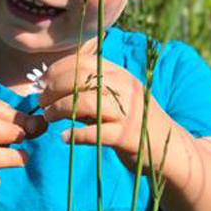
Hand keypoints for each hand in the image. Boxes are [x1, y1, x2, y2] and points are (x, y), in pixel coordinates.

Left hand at [36, 55, 176, 173]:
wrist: (169, 148)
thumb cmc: (134, 121)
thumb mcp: (116, 98)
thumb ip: (91, 91)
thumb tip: (52, 86)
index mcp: (120, 75)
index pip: (84, 62)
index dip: (59, 69)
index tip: (43, 80)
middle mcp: (125, 89)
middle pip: (81, 79)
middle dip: (55, 88)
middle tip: (41, 100)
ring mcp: (127, 112)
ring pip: (86, 102)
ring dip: (60, 109)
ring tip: (48, 117)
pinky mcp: (127, 137)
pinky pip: (96, 132)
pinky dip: (76, 134)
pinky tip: (63, 137)